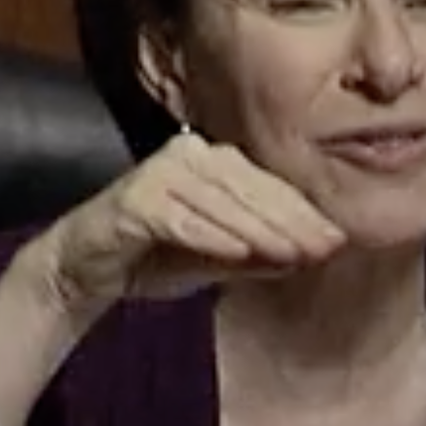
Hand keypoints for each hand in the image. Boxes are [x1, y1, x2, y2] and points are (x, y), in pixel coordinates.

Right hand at [24, 129, 345, 312]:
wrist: (87, 269)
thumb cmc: (156, 257)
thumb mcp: (222, 259)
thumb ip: (263, 253)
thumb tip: (313, 253)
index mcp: (216, 164)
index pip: (270, 188)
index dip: (305, 215)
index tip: (338, 242)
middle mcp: (190, 156)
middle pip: (251, 190)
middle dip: (291, 223)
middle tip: (324, 249)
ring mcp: (161, 172)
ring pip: (221, 202)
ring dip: (258, 230)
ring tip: (292, 254)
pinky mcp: (135, 198)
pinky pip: (180, 218)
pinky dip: (209, 234)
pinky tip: (237, 252)